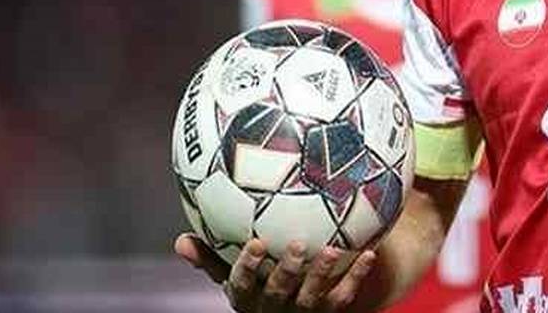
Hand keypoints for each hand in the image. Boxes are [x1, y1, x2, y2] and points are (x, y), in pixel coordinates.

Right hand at [174, 234, 376, 311]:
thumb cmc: (258, 285)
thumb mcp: (233, 278)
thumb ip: (210, 259)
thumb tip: (179, 242)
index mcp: (247, 299)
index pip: (241, 286)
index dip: (248, 267)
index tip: (257, 243)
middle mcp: (273, 310)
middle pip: (279, 293)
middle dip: (288, 271)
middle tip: (300, 244)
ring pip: (312, 298)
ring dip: (322, 274)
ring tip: (333, 249)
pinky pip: (343, 298)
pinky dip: (355, 277)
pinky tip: (368, 253)